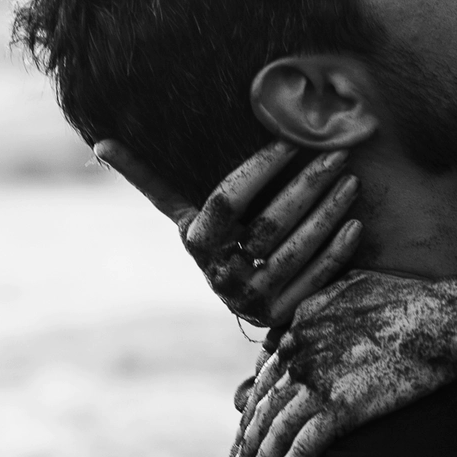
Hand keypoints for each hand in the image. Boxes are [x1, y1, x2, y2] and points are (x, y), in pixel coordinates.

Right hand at [93, 138, 362, 325]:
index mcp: (196, 243)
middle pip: (268, 225)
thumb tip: (101, 144)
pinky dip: (337, 251)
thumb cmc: (218, 245)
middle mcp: (220, 276)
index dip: (259, 168)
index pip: (227, 199)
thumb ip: (151, 181)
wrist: (246, 302)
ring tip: (351, 179)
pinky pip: (317, 280)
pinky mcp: (286, 317)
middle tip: (336, 153)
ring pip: (296, 251)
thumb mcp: (186, 217)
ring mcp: (254, 301)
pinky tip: (355, 223)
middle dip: (305, 185)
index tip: (290, 139)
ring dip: (327, 213)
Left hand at [231, 272, 456, 456]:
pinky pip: (301, 447)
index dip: (251, 408)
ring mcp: (316, 382)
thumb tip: (287, 329)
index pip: (263, 377)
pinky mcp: (340, 408)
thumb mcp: (352, 288)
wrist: (444, 320)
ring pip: (273, 432)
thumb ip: (314, 305)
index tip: (247, 430)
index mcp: (298, 325)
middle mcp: (297, 353)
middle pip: (260, 408)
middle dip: (245, 443)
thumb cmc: (409, 300)